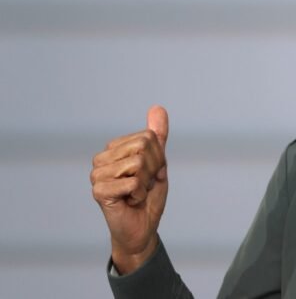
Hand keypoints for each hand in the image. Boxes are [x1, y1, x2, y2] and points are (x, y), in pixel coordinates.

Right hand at [91, 105, 168, 273]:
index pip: (148, 137)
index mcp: (114, 148)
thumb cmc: (148, 196)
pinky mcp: (99, 191)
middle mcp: (101, 158)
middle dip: (153, 168)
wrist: (142, 228)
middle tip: (145, 184)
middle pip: (143, 147)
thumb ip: (157, 135)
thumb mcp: (158, 162)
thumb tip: (157, 107)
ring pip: (137, 163)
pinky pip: (133, 182)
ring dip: (146, 182)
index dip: (158, 157)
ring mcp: (97, 174)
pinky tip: (131, 201)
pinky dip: (140, 194)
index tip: (151, 173)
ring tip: (137, 193)